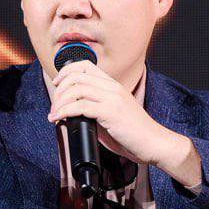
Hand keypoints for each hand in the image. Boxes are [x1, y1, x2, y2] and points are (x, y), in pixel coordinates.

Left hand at [46, 60, 184, 167]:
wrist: (154, 143)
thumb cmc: (134, 134)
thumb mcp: (112, 114)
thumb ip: (95, 109)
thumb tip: (71, 113)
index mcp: (113, 85)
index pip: (85, 65)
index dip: (66, 72)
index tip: (57, 85)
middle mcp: (112, 87)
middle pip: (76, 75)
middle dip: (59, 90)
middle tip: (54, 105)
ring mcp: (113, 98)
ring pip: (76, 89)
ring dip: (60, 102)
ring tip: (55, 114)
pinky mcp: (111, 112)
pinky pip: (80, 106)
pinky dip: (64, 112)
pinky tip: (59, 119)